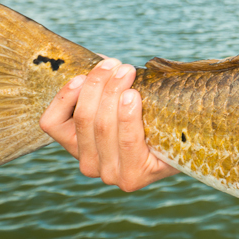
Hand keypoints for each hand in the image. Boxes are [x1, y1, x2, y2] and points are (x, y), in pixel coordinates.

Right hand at [39, 57, 178, 191]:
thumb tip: (101, 61)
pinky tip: (132, 97)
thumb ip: (104, 85)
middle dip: (98, 85)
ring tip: (128, 73)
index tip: (82, 75)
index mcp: (76, 145)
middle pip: (83, 118)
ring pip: (101, 127)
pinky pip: (125, 141)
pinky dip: (127, 117)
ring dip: (113, 93)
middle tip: (117, 66)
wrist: (187, 142)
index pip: (52, 123)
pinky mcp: (133, 177)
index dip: (64, 96)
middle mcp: (88, 165)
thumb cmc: (149, 114)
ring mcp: (109, 175)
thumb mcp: (119, 99)